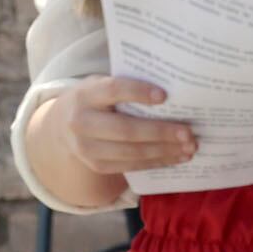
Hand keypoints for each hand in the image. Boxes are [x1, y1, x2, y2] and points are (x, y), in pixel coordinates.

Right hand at [45, 75, 196, 174]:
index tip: (164, 96)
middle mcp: (81, 122)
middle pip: (125, 129)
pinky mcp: (97, 165)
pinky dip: (157, 162)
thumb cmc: (95, 100)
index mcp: (85, 95)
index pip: (112, 90)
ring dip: (164, 150)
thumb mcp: (100, 86)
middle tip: (188, 132)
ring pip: (131, 152)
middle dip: (160, 132)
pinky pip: (131, 165)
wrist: (62, 125)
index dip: (137, 92)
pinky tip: (176, 157)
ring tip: (189, 147)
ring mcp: (87, 148)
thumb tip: (173, 90)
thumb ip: (125, 87)